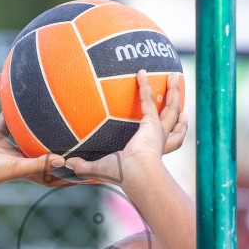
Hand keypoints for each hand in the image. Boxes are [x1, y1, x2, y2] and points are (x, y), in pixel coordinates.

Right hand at [0, 73, 65, 193]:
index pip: (38, 150)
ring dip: (13, 103)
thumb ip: (40, 163)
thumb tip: (64, 162)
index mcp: (18, 160)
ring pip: (6, 116)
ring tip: (26, 87)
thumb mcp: (17, 168)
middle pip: (24, 130)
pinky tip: (0, 75)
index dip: (50, 143)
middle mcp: (7, 148)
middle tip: (50, 103)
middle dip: (35, 120)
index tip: (66, 131)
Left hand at [62, 70, 187, 185]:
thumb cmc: (123, 175)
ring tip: (175, 77)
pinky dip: (144, 86)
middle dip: (179, 111)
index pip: (168, 139)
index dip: (176, 131)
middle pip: (175, 122)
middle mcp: (160, 139)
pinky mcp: (152, 123)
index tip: (181, 121)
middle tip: (181, 100)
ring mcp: (159, 130)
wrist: (136, 174)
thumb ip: (85, 166)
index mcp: (153, 150)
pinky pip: (147, 100)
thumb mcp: (101, 169)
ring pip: (171, 107)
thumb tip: (67, 164)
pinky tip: (139, 73)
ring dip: (174, 92)